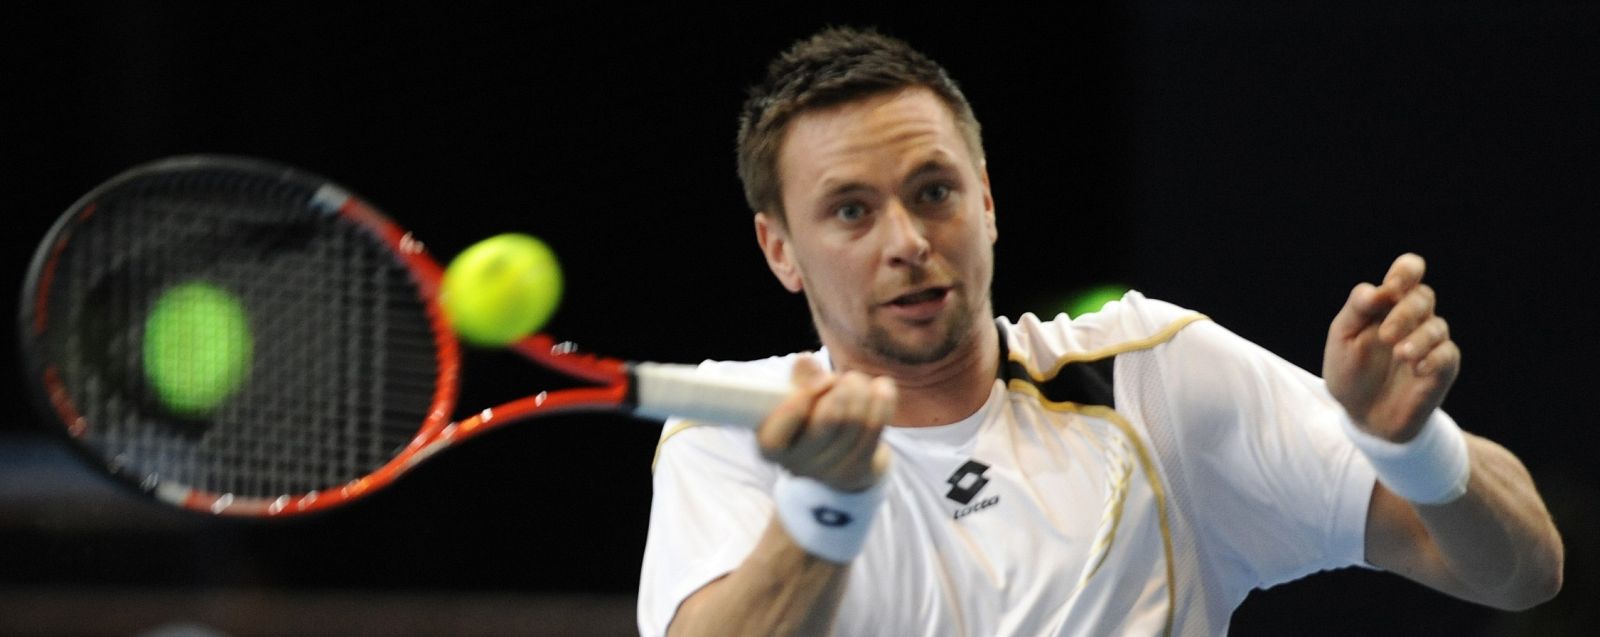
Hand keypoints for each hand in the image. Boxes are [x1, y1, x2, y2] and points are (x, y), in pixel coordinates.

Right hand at [756, 356, 893, 491]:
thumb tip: (806, 362)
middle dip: (845, 390)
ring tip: (860, 382)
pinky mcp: (856, 471)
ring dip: (863, 392)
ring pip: (855, 422)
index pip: (783, 424)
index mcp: (770, 444)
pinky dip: (882, 402)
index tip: (827, 378)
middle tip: (848, 378)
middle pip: (828, 419)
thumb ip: (799, 377)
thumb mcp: (798, 393)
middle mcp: (795, 464)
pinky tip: (883, 387)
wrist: (837, 451)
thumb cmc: (810, 414)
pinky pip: (874, 430)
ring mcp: (826, 473)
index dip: (807, 396)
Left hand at [1324, 253, 1460, 441]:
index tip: (1393, 286)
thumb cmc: (1350, 372)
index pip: (1408, 271)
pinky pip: (1447, 354)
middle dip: (1405, 312)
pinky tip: (1416, 367)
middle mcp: (1413, 318)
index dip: (1406, 271)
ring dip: (1418, 338)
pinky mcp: (1442, 369)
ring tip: (1400, 354)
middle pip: (1423, 297)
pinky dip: (1432, 358)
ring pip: (1436, 326)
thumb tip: (1377, 289)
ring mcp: (1430, 343)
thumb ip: (1357, 310)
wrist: (1362, 416)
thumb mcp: (1342, 339)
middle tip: (1385, 336)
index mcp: (1387, 304)